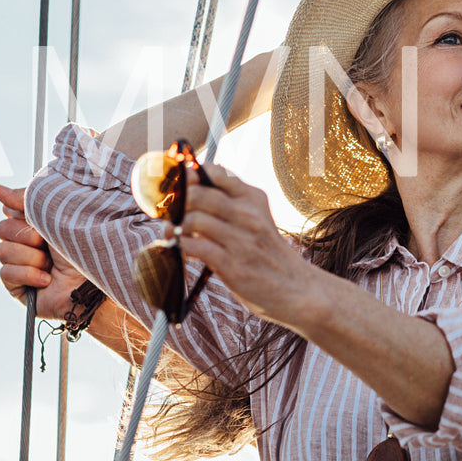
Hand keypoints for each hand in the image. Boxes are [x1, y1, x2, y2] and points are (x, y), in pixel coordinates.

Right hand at [0, 184, 90, 318]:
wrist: (92, 282)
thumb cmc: (83, 246)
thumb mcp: (56, 214)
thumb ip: (27, 199)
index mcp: (37, 223)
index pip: (10, 209)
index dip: (20, 211)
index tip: (34, 216)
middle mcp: (28, 243)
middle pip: (3, 229)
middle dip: (28, 236)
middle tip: (47, 243)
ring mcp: (22, 265)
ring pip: (2, 251)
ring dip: (31, 257)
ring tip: (51, 265)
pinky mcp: (18, 287)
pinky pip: (6, 273)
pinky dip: (28, 275)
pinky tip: (46, 280)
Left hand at [177, 164, 318, 328]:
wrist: (296, 288)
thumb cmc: (268, 254)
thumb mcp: (257, 219)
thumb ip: (229, 203)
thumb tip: (188, 190)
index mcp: (253, 198)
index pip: (215, 172)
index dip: (187, 175)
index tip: (174, 184)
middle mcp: (248, 214)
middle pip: (198, 194)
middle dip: (174, 202)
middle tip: (165, 212)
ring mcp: (241, 240)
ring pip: (192, 219)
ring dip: (173, 227)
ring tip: (170, 233)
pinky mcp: (232, 265)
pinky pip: (194, 247)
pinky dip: (178, 247)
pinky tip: (178, 250)